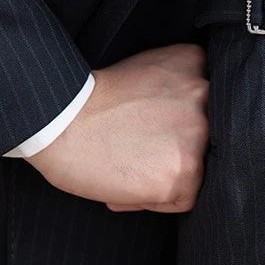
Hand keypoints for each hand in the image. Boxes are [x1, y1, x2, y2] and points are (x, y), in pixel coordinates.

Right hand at [26, 43, 208, 213]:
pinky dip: (156, 200)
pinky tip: (129, 186)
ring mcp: (198, 135)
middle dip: (173, 149)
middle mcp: (204, 96)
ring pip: (196, 170)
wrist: (57, 122)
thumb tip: (191, 127)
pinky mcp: (187, 172)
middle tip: (137, 148)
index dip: (177, 123)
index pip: (206, 105)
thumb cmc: (91, 101)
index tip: (152, 127)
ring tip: (131, 166)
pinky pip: (183, 199)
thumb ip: (176, 89)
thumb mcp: (146, 69)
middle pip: (203, 139)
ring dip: (165, 175)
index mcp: (193, 65)